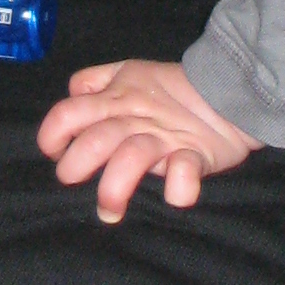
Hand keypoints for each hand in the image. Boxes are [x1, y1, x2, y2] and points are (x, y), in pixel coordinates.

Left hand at [38, 56, 258, 222]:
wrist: (232, 87)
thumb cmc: (173, 89)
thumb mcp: (129, 72)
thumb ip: (96, 82)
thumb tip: (72, 94)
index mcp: (115, 98)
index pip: (69, 112)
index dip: (52, 134)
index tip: (55, 152)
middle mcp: (134, 119)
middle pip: (96, 140)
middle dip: (76, 165)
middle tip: (73, 181)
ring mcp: (165, 138)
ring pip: (132, 157)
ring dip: (115, 187)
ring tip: (110, 212)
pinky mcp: (196, 154)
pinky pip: (185, 170)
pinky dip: (180, 184)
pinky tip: (175, 196)